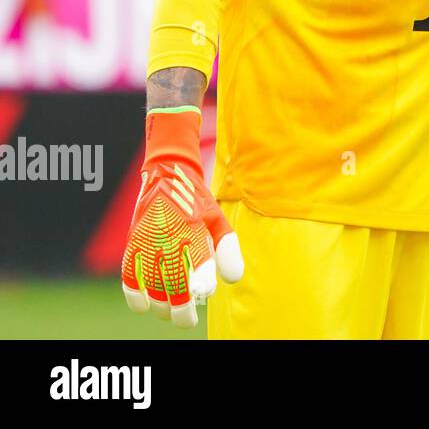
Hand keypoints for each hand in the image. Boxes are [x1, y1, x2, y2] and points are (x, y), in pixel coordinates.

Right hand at [121, 106, 242, 327]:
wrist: (167, 174)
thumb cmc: (197, 203)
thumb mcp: (217, 219)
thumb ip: (227, 249)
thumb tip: (232, 280)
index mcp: (194, 228)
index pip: (199, 260)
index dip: (201, 280)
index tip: (204, 293)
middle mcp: (170, 235)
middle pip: (173, 280)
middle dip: (180, 306)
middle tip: (186, 320)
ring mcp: (149, 239)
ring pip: (150, 283)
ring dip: (159, 304)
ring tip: (168, 313)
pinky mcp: (134, 242)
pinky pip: (129, 274)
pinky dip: (133, 294)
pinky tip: (143, 305)